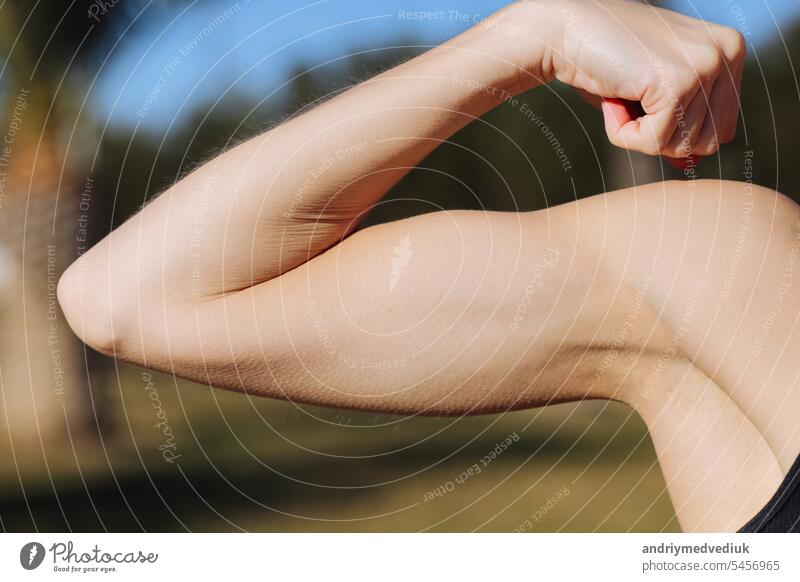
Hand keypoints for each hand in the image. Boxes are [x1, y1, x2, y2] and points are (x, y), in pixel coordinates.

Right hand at [509, 0, 745, 158]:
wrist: (565, 33)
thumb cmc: (605, 61)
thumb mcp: (653, 95)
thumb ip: (680, 125)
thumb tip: (693, 165)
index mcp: (731, 51)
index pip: (720, 130)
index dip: (675, 128)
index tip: (646, 94)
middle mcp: (727, 53)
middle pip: (707, 143)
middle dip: (661, 134)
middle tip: (633, 96)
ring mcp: (705, 66)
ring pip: (681, 147)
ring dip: (639, 132)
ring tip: (622, 92)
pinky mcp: (678, 83)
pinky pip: (653, 143)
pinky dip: (622, 132)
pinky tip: (614, 96)